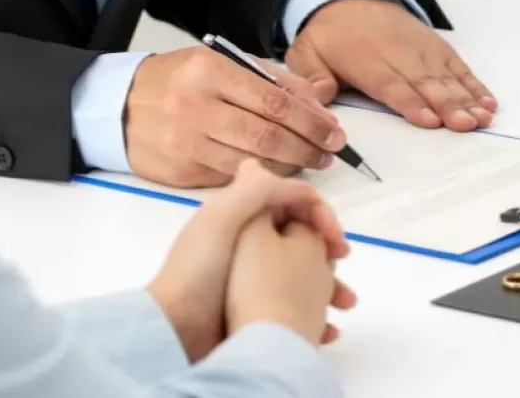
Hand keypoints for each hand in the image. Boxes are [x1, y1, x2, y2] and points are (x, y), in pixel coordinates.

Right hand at [125, 46, 345, 187]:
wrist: (116, 108)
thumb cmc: (179, 81)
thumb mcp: (221, 64)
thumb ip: (273, 79)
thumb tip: (320, 100)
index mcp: (210, 71)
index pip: (275, 102)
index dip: (312, 121)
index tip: (335, 133)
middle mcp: (196, 106)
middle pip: (268, 135)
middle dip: (307, 147)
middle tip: (329, 153)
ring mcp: (186, 142)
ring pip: (252, 162)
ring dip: (289, 166)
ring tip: (308, 163)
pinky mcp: (181, 171)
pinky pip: (231, 178)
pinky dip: (259, 178)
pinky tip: (275, 173)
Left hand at [147, 159, 350, 360]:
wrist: (175, 330)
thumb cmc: (201, 269)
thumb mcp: (225, 215)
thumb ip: (261, 189)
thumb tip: (303, 188)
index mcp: (241, 214)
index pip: (293, 201)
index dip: (319, 213)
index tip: (336, 241)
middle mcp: (249, 241)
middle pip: (302, 235)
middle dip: (328, 249)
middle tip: (341, 265)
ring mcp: (253, 277)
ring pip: (304, 272)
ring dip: (329, 284)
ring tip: (344, 304)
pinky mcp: (255, 308)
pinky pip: (295, 306)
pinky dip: (315, 314)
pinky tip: (326, 328)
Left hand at [286, 0, 497, 131]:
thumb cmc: (330, 36)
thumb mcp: (306, 51)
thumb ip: (311, 75)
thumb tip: (320, 96)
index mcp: (366, 61)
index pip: (391, 84)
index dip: (411, 102)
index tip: (428, 119)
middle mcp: (399, 55)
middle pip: (426, 83)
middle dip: (447, 105)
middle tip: (464, 124)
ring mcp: (422, 51)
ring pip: (446, 76)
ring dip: (466, 98)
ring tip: (482, 118)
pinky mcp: (437, 48)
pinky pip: (459, 67)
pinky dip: (475, 85)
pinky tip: (488, 102)